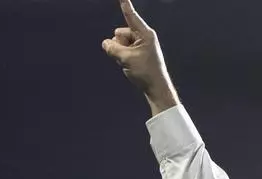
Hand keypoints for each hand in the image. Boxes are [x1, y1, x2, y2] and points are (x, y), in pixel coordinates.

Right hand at [101, 0, 178, 114]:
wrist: (156, 88)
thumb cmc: (146, 72)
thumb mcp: (126, 59)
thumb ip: (112, 48)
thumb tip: (105, 43)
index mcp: (145, 34)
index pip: (131, 15)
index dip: (125, 4)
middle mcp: (142, 36)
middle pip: (119, 33)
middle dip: (118, 44)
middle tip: (130, 59)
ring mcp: (139, 44)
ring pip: (119, 42)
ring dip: (120, 52)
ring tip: (132, 63)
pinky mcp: (137, 52)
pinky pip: (122, 50)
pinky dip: (122, 57)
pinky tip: (130, 66)